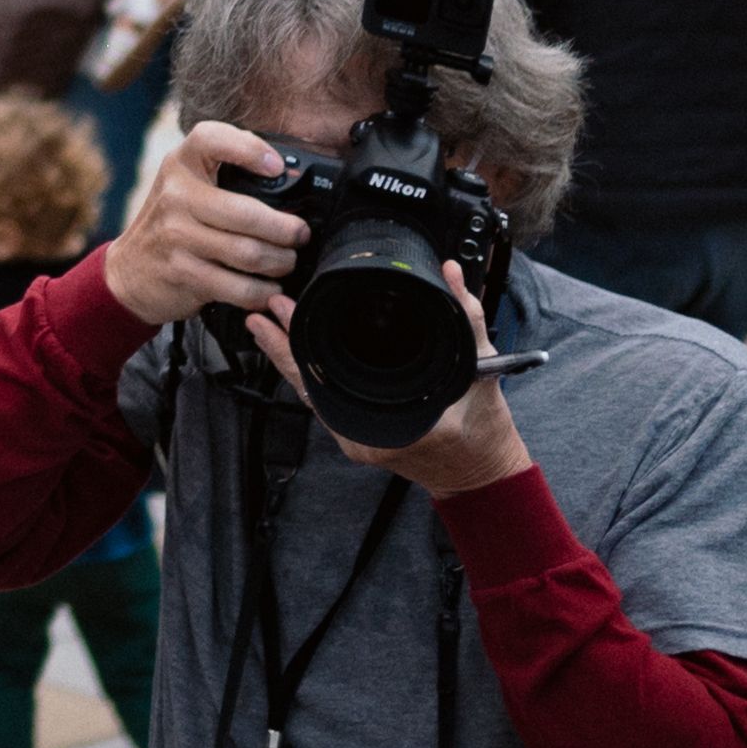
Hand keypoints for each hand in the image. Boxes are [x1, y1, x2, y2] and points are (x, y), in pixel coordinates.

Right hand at [106, 119, 310, 328]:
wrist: (131, 270)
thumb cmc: (173, 223)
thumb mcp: (188, 187)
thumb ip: (225, 175)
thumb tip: (288, 177)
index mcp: (180, 165)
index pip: (211, 139)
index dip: (249, 148)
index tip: (276, 167)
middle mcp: (175, 196)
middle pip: (247, 214)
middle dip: (287, 230)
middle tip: (300, 235)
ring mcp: (176, 235)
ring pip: (249, 253)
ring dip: (281, 263)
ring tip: (286, 261)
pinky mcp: (183, 273)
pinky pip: (240, 288)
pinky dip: (264, 293)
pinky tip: (269, 288)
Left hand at [249, 255, 527, 494]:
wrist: (482, 474)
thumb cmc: (484, 429)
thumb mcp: (482, 369)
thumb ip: (465, 318)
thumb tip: (449, 273)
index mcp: (396, 423)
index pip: (330, 378)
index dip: (301, 345)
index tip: (284, 312)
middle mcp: (368, 436)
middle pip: (312, 385)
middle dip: (283, 346)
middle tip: (262, 312)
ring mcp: (359, 441)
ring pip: (313, 395)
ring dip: (288, 359)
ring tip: (263, 327)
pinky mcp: (357, 438)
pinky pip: (324, 402)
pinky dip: (306, 376)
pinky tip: (289, 355)